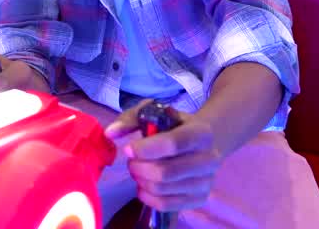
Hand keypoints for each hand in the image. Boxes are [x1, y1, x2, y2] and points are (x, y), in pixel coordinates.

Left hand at [106, 101, 223, 211]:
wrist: (206, 141)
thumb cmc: (175, 125)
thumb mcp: (154, 112)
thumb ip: (130, 120)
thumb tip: (110, 133)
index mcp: (201, 133)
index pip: (173, 144)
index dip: (145, 149)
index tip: (128, 149)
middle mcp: (209, 159)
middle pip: (165, 172)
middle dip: (138, 168)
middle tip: (131, 161)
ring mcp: (206, 181)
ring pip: (162, 189)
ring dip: (141, 181)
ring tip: (138, 170)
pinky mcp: (200, 198)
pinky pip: (166, 205)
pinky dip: (147, 197)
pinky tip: (144, 185)